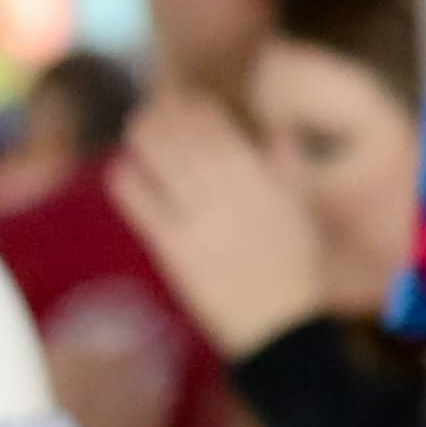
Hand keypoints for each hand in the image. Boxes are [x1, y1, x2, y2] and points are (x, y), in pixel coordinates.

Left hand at [104, 93, 336, 360]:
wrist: (280, 327)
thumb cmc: (296, 270)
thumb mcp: (303, 212)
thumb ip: (289, 168)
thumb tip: (276, 131)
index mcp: (264, 185)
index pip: (222, 131)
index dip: (199, 109)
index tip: (188, 99)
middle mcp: (230, 196)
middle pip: (188, 140)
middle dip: (167, 115)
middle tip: (154, 104)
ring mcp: (200, 221)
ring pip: (164, 163)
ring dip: (146, 137)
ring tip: (138, 126)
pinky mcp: (174, 248)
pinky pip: (142, 205)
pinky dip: (128, 181)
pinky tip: (122, 169)